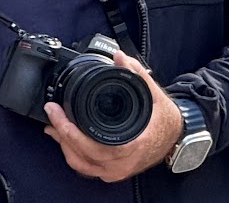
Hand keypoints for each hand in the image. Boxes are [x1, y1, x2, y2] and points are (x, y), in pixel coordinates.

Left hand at [42, 50, 182, 181]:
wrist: (177, 138)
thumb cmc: (166, 120)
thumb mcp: (154, 94)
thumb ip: (136, 73)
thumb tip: (119, 56)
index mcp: (131, 145)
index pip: (92, 143)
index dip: (69, 129)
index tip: (56, 111)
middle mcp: (122, 162)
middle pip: (81, 155)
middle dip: (61, 133)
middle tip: (51, 113)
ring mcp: (117, 170)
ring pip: (81, 164)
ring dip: (64, 145)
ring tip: (53, 125)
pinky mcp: (113, 172)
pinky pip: (87, 168)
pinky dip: (74, 154)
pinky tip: (65, 140)